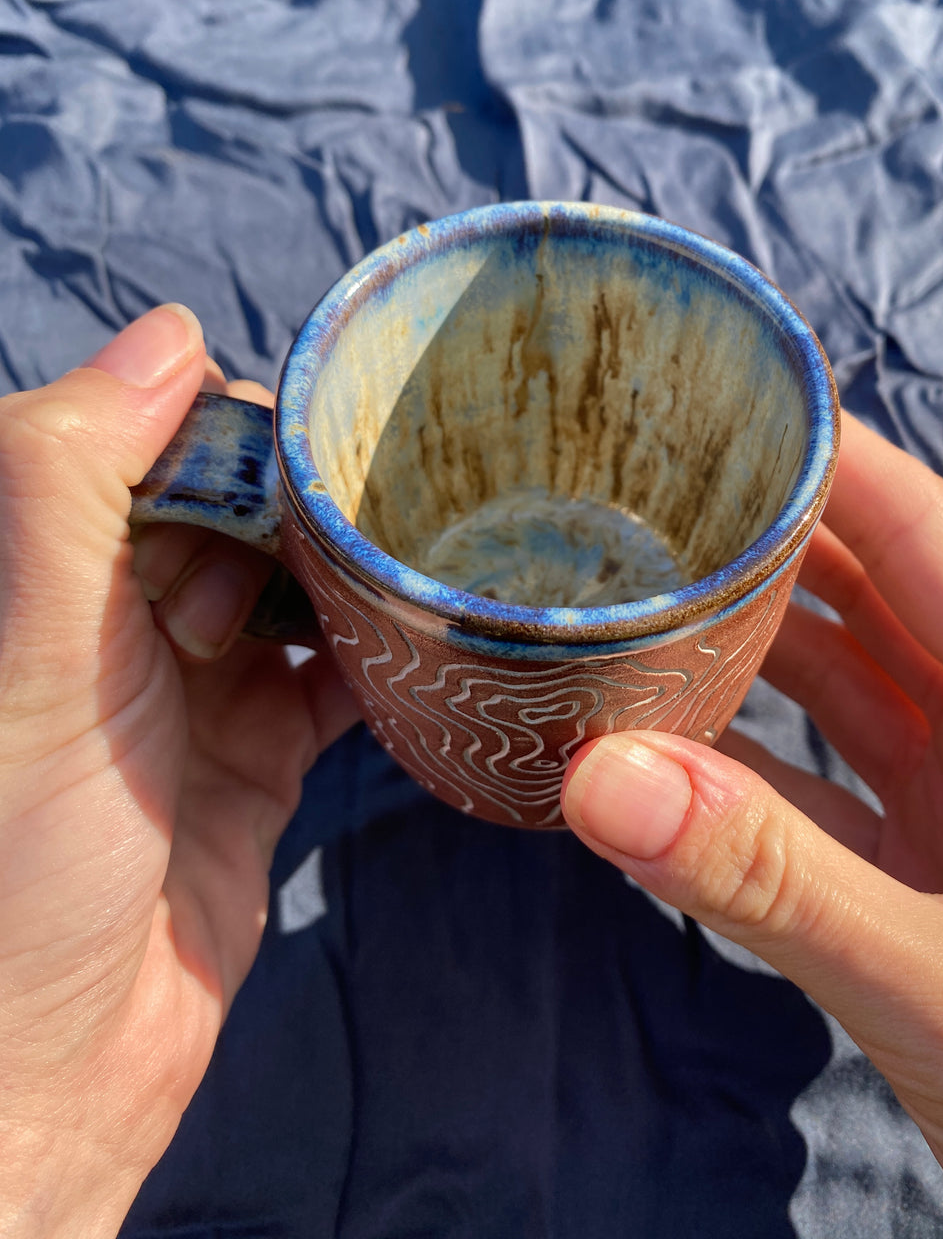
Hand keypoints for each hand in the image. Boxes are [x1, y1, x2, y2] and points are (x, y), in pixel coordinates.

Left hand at [0, 308, 356, 1236]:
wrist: (45, 1074)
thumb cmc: (10, 866)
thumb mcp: (26, 653)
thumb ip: (68, 483)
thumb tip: (167, 336)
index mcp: (42, 577)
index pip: (141, 443)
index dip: (222, 422)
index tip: (315, 421)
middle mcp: (110, 624)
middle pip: (229, 510)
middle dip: (305, 498)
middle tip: (394, 493)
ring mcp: (187, 693)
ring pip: (288, 590)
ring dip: (350, 572)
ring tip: (431, 545)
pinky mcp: (253, 761)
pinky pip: (330, 683)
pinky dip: (378, 661)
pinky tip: (432, 637)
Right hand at [563, 413, 942, 1238]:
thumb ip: (774, 884)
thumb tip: (603, 781)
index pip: (935, 544)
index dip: (840, 467)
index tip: (734, 414)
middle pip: (880, 608)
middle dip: (774, 554)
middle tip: (653, 508)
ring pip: (849, 706)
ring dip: (750, 669)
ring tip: (640, 616)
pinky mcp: (934, 897)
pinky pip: (825, 808)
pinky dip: (745, 788)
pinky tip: (660, 770)